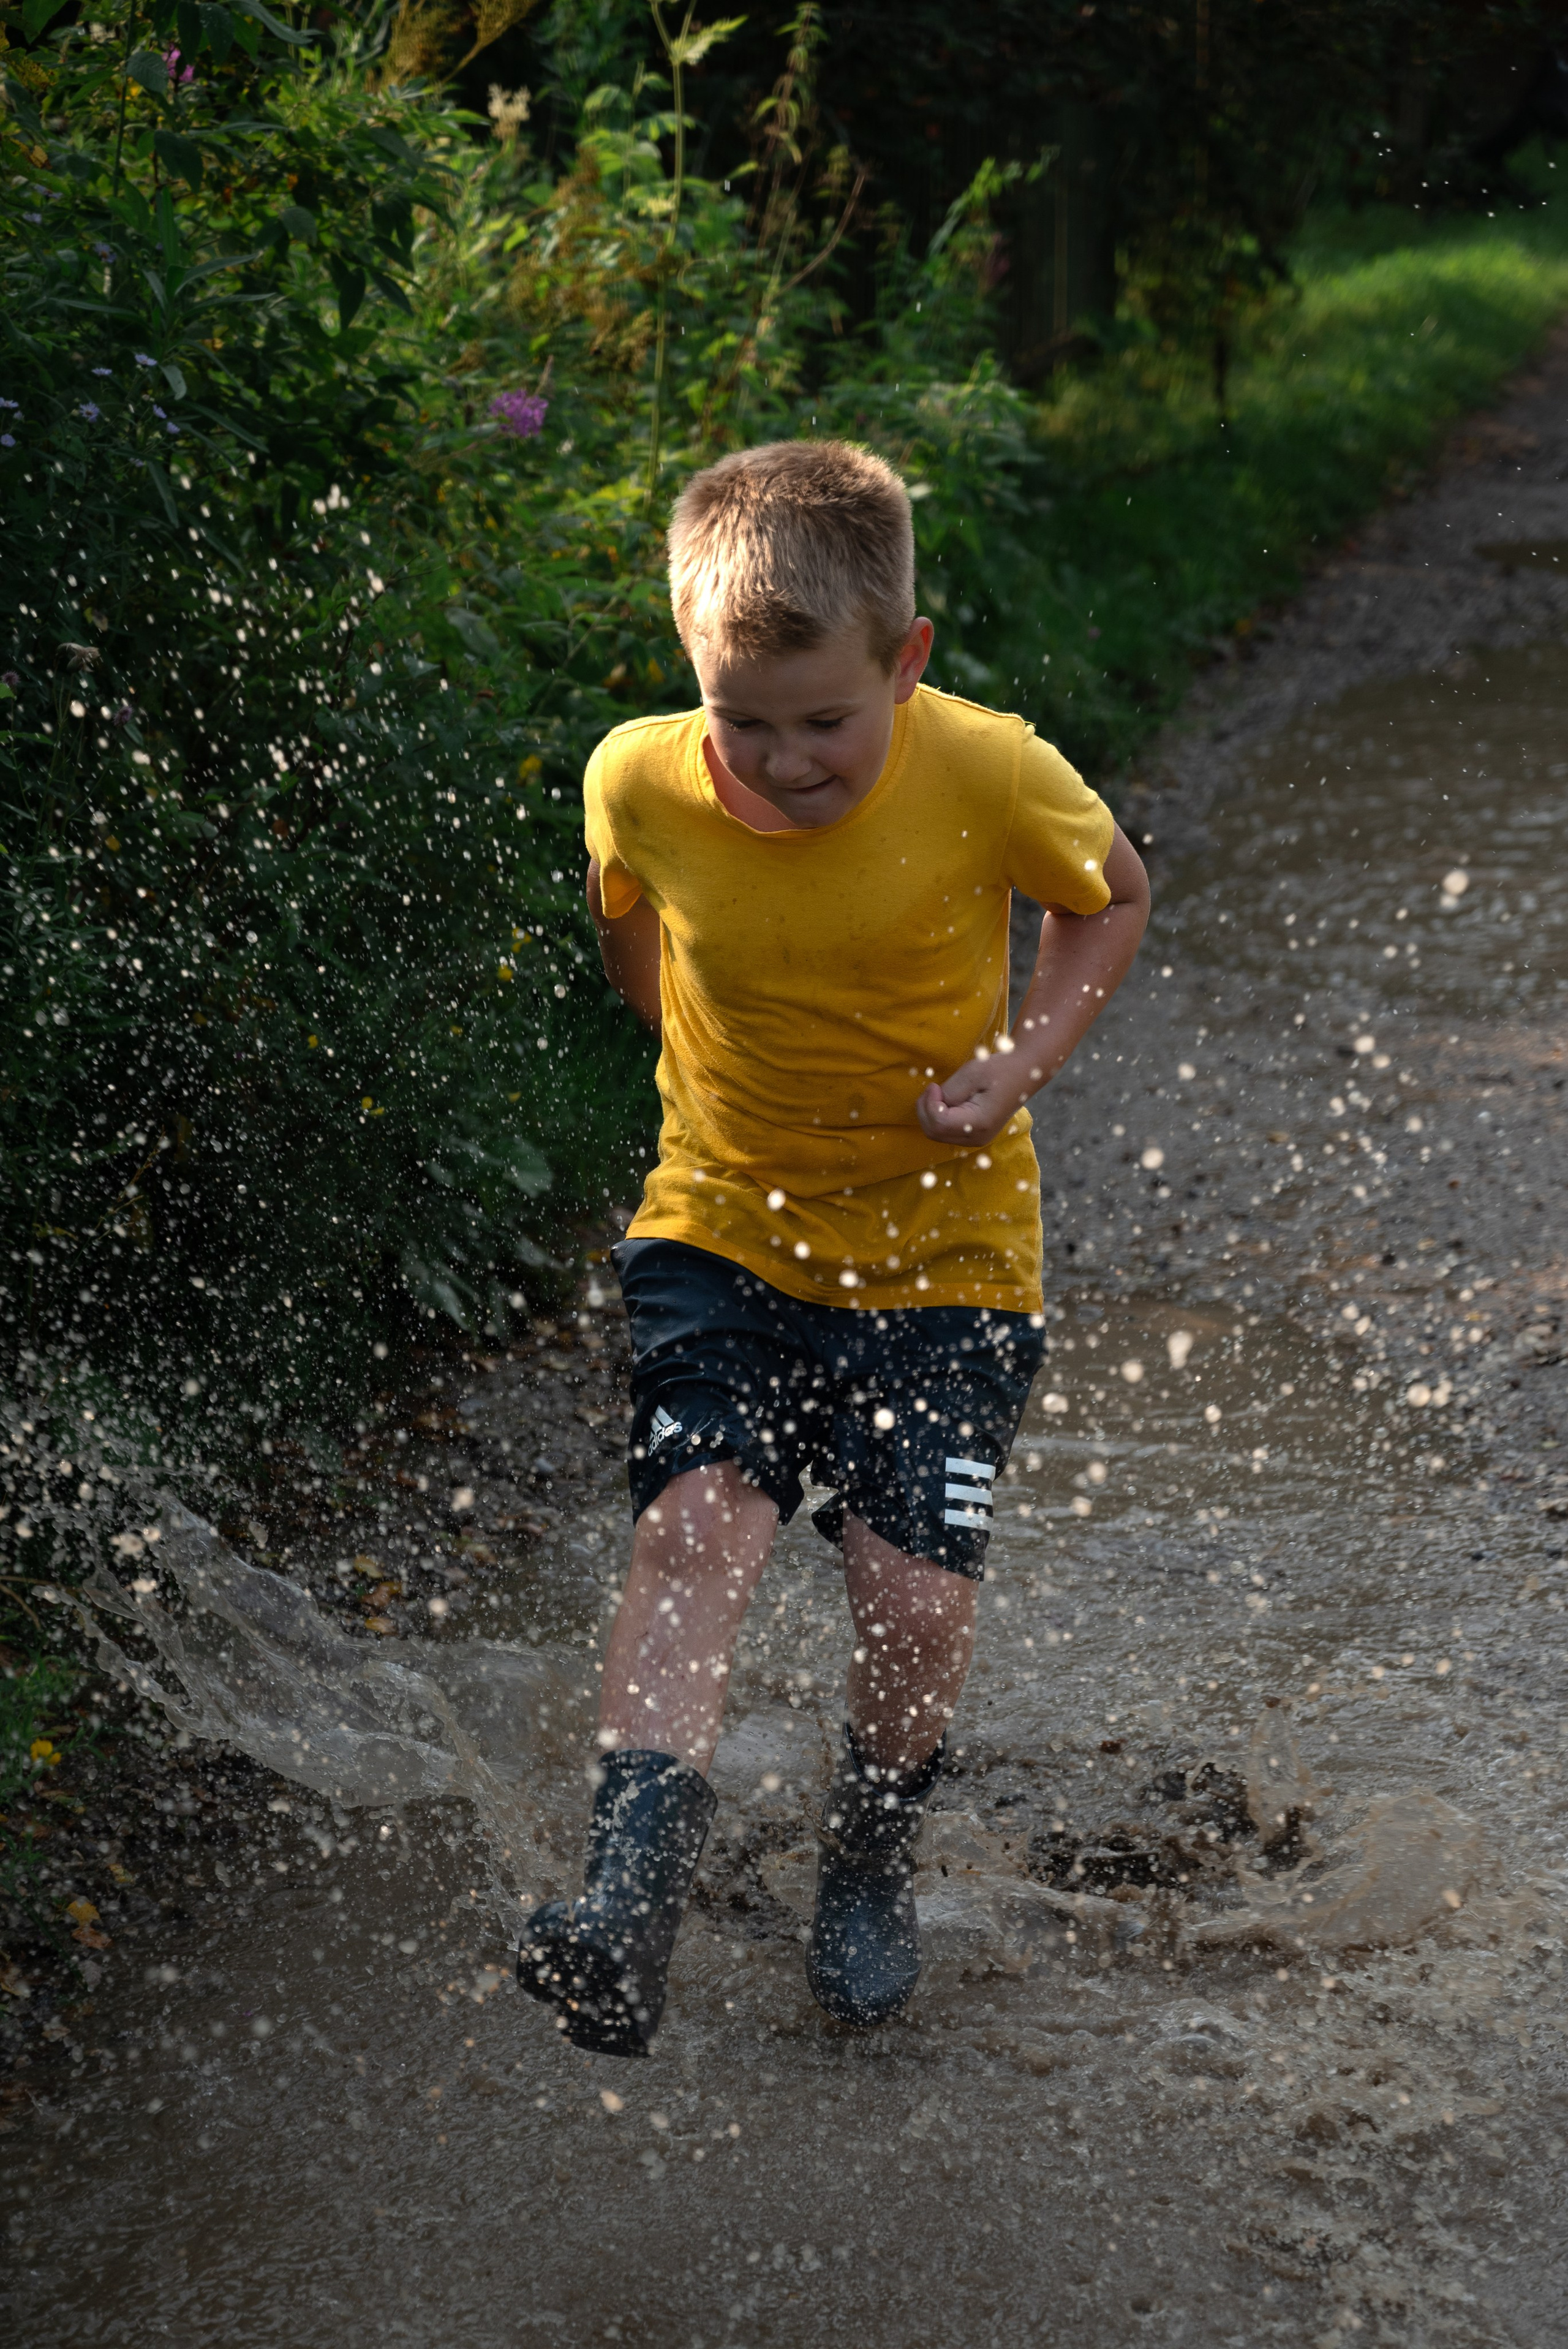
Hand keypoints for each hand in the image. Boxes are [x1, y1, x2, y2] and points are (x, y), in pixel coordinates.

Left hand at [916, 1043, 1038, 1148]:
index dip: (929, 1104)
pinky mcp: (973, 1135)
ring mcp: (976, 1139)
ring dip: (931, 1113)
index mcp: (979, 1123)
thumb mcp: (973, 1073)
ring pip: (937, 1134)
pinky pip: (945, 1131)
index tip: (934, 1085)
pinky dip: (938, 1117)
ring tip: (940, 1093)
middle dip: (925, 1110)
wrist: (1023, 1073)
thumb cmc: (1000, 1070)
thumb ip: (951, 1091)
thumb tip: (934, 1102)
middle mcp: (977, 1137)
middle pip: (934, 1132)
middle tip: (934, 1088)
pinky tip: (945, 1101)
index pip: (938, 1123)